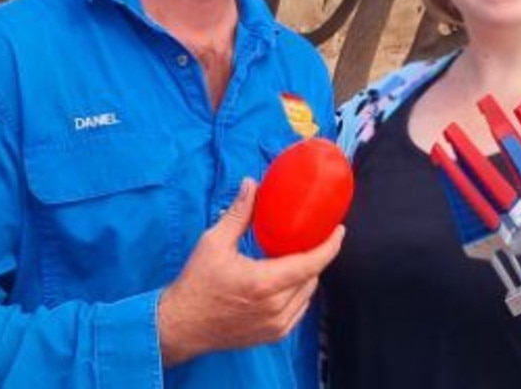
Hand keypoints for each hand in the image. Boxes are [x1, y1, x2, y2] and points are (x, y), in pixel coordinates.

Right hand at [158, 177, 344, 366]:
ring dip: (308, 274)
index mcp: (264, 283)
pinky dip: (299, 292)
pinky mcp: (272, 335)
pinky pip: (298, 310)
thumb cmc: (197, 283)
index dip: (329, 246)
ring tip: (301, 253)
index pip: (309, 264)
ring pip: (307, 295)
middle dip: (316, 255)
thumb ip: (239, 213)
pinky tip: (289, 278)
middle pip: (311, 277)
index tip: (339, 229)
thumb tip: (252, 184)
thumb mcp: (214, 242)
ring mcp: (275, 326)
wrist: (182, 325)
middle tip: (314, 235)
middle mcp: (275, 308)